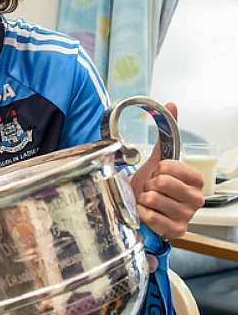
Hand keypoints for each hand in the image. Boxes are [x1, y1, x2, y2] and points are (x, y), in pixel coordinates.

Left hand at [130, 102, 204, 238]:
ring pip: (154, 199)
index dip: (158, 169)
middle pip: (162, 183)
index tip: (158, 173)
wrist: (140, 208)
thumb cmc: (150, 186)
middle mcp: (197, 199)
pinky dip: (143, 213)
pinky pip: (152, 217)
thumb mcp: (157, 161)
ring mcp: (188, 216)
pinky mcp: (177, 231)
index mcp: (196, 180)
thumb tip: (172, 104)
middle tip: (151, 189)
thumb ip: (166, 135)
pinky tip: (146, 213)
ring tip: (148, 201)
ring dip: (144, 199)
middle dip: (149, 185)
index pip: (171, 167)